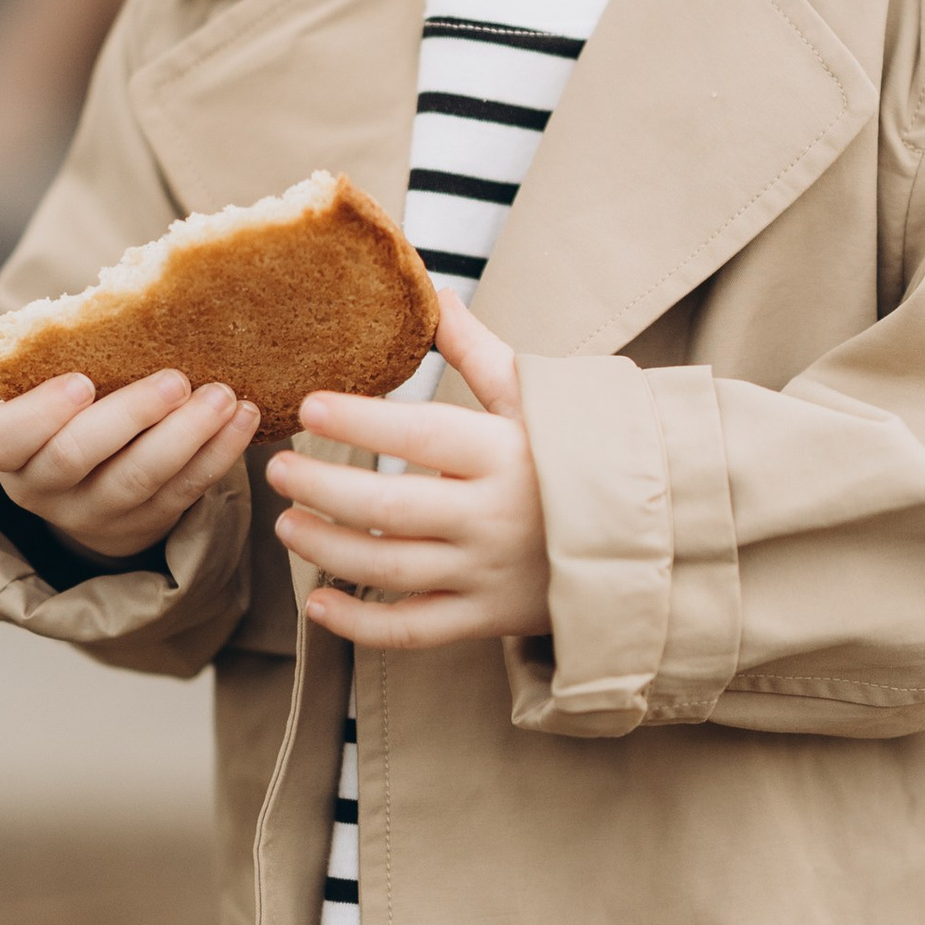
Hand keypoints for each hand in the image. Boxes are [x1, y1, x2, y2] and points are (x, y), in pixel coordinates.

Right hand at [0, 366, 257, 560]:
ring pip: (139, 479)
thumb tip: (138, 273)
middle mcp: (42, 488)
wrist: (88, 479)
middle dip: (130, 416)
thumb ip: (69, 350)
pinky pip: (183, 492)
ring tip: (223, 397)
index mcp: (7, 449)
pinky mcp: (144, 522)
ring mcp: (93, 512)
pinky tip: (242, 420)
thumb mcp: (49, 384)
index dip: (41, 412)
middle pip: (77, 456)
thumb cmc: (69, 405)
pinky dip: (216, 454)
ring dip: (187, 435)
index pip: (4, 438)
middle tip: (175, 381)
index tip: (83, 381)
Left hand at [267, 297, 549, 652]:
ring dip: (328, 549)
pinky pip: (413, 630)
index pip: (423, 435)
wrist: (647, 537)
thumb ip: (477, 352)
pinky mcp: (487, 618)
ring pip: (392, 570)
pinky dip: (360, 624)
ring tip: (287, 524)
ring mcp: (488, 573)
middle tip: (277, 468)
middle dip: (325, 487)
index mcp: (505, 453)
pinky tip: (318, 603)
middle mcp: (493, 516)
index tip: (310, 405)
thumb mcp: (536, 399)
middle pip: (391, 508)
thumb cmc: (579, 455)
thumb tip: (435, 293)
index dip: (363, 420)